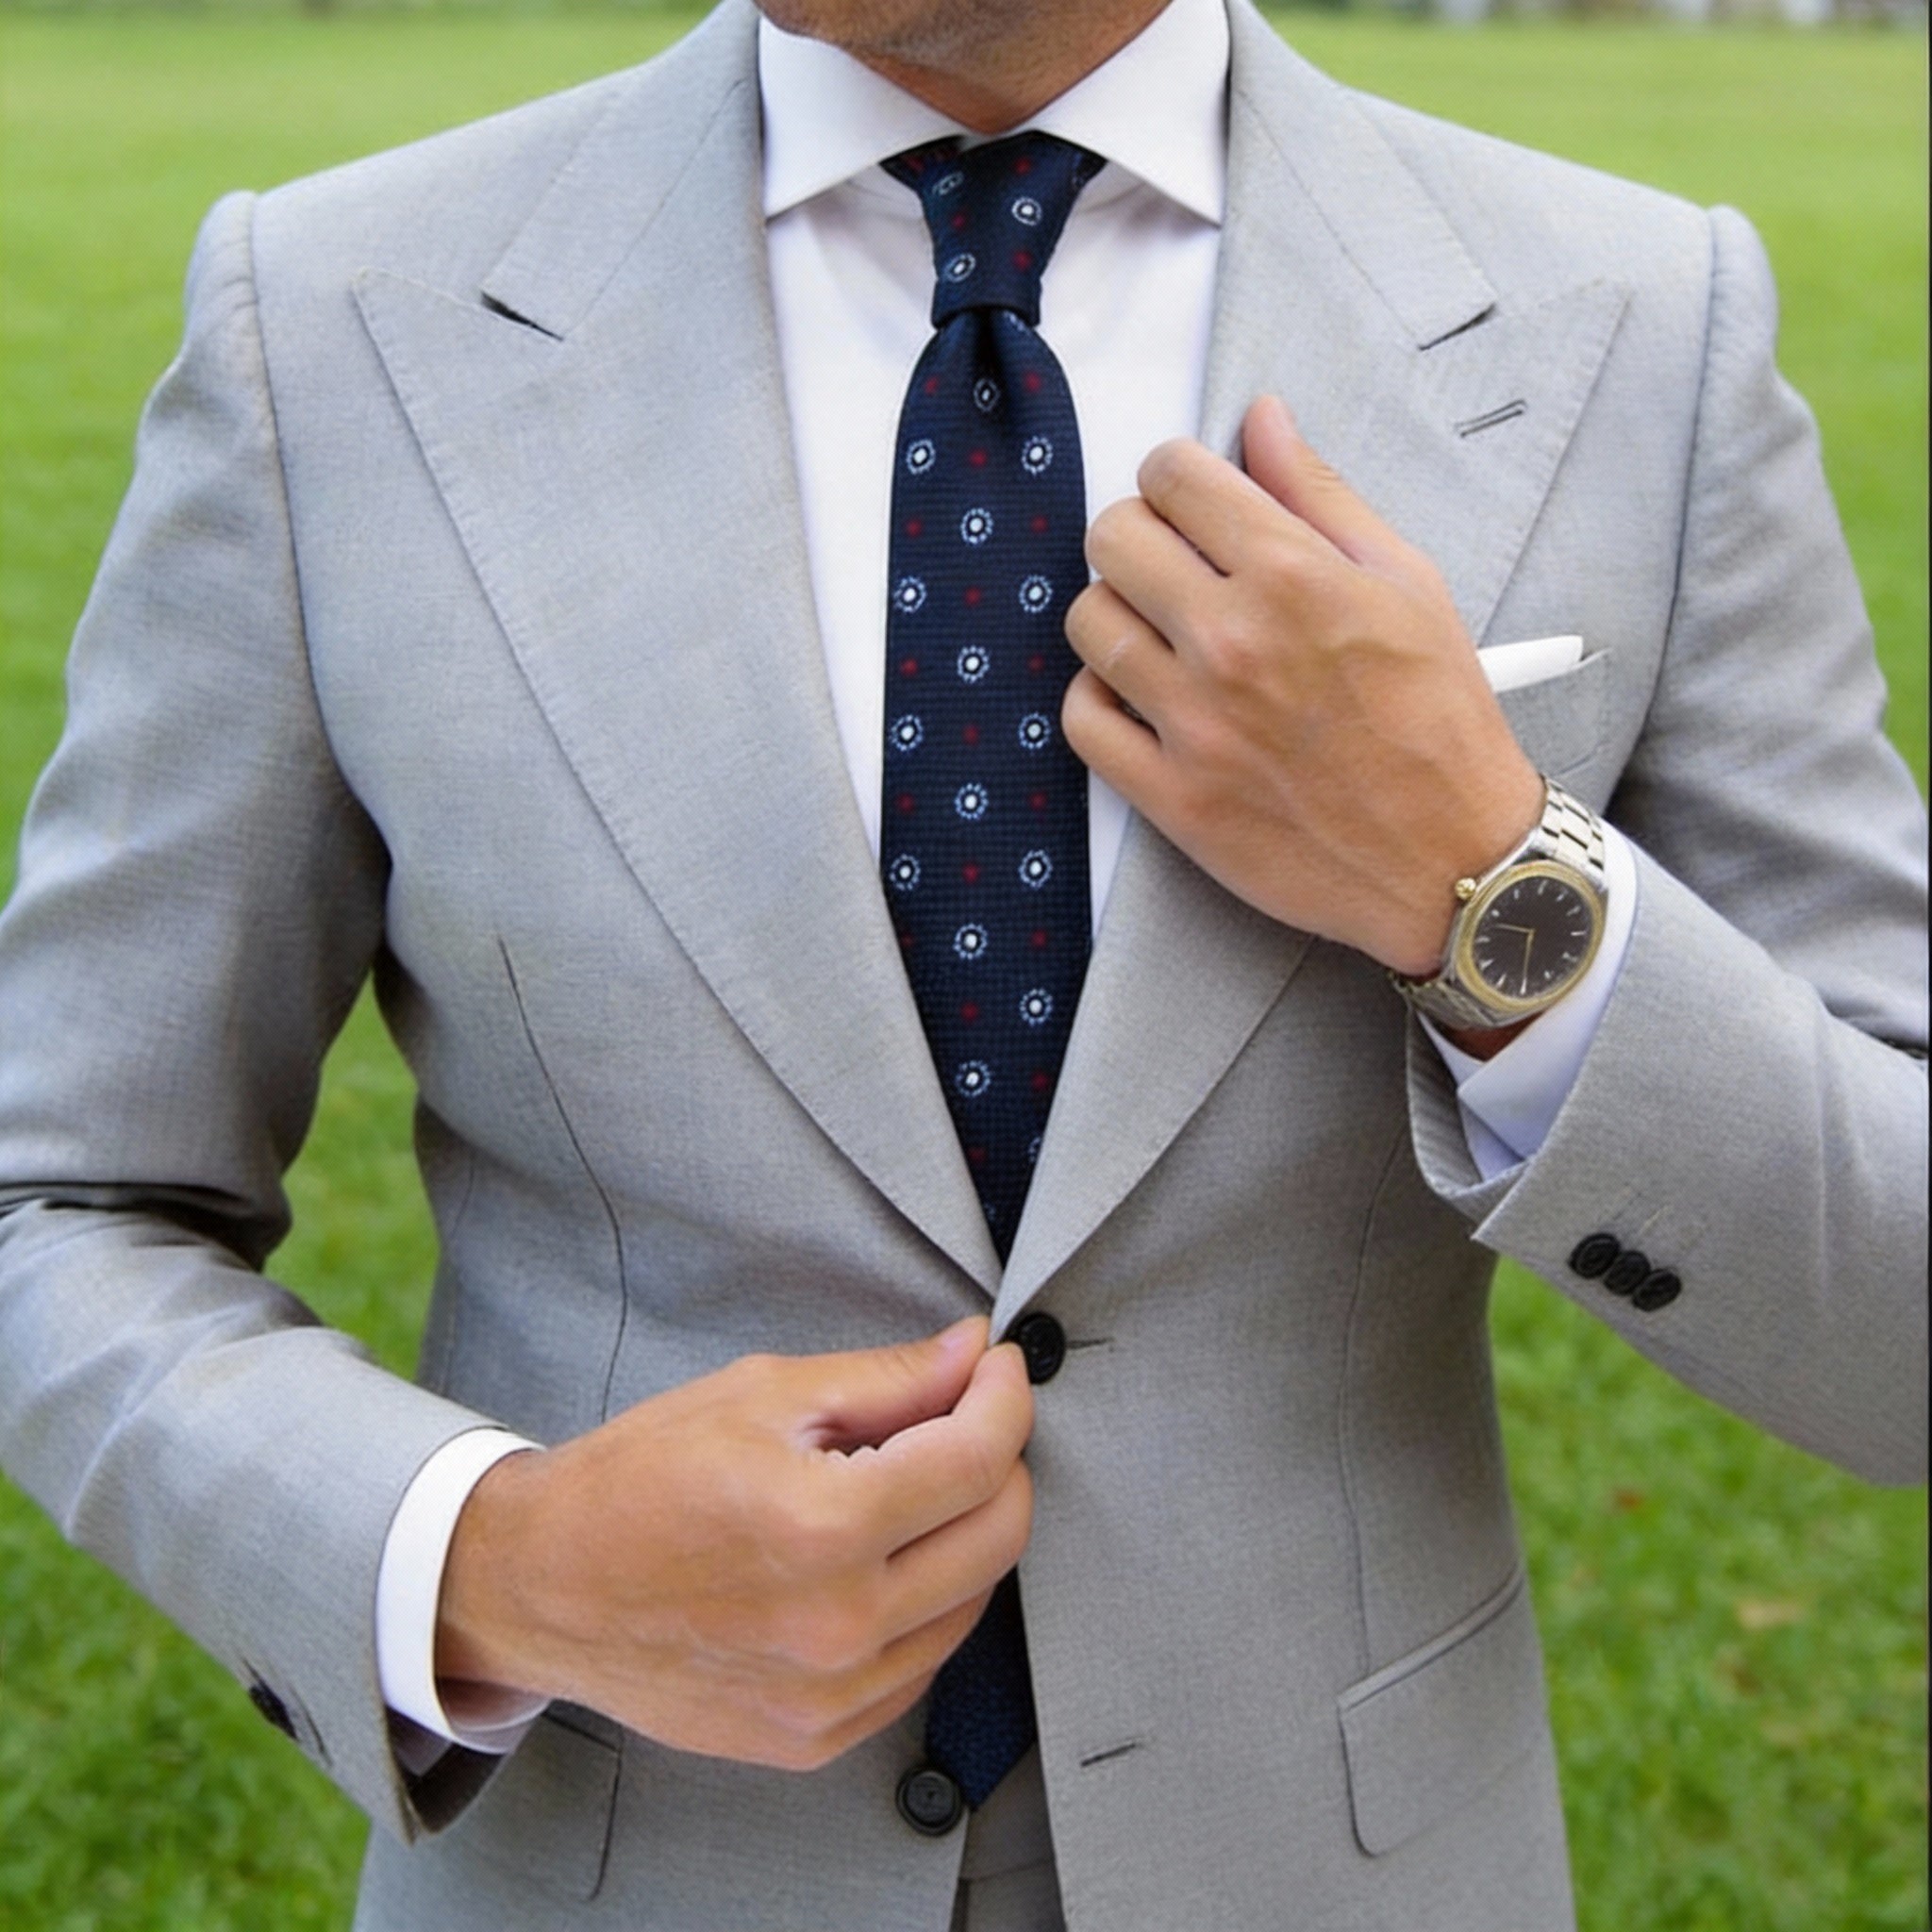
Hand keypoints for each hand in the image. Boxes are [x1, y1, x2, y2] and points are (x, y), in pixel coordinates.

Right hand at [435, 1317, 1033, 1771]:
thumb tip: (972, 1354)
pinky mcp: (817, 1737)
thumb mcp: (760, 1395)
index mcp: (821, 1525)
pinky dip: (925, 1602)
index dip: (1005, 1397)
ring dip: (965, 1532)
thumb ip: (884, 1379)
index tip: (997, 1367)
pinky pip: (922, 1662)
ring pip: (973, 1603)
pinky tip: (878, 1559)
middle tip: (962, 1416)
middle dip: (1000, 1459)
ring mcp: (830, 1695)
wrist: (544, 1587)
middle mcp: (838, 1623)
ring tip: (908, 1487)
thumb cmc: (639, 1478)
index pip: (978, 1458)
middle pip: (999, 1535)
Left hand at [1062, 394, 1543, 977]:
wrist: (1451, 857)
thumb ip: (1321, 495)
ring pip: (1089, 622)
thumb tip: (1262, 419)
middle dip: (1137, 533)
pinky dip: (1099, 698)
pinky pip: (1083, 720)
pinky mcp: (1173, 797)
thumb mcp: (1406, 583)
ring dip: (1116, 612)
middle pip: (1113, 538)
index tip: (1190, 499)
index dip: (1175, 474)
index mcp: (1293, 578)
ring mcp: (1196, 724)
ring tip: (1159, 631)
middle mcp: (1233, 643)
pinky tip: (1140, 696)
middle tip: (1171, 562)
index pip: (1173, 476)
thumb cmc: (1439, 719)